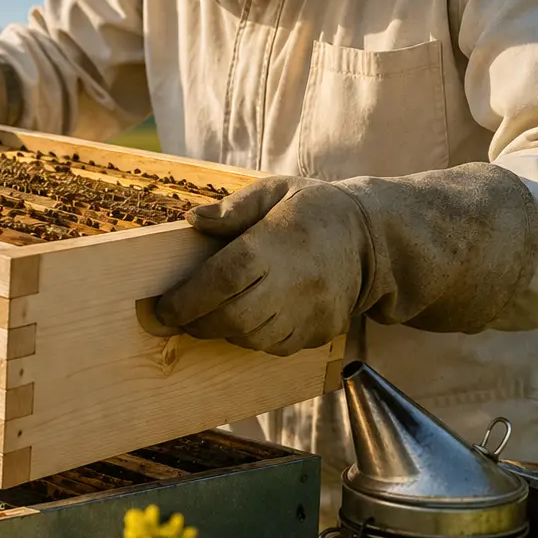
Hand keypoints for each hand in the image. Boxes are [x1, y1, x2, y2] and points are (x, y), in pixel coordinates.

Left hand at [153, 176, 372, 355]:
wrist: (374, 238)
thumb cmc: (313, 210)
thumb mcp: (274, 190)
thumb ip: (233, 207)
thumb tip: (192, 219)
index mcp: (275, 245)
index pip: (222, 280)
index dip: (187, 299)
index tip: (163, 308)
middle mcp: (293, 284)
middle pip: (233, 317)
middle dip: (197, 322)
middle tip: (177, 317)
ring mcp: (310, 312)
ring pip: (252, 338)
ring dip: (223, 331)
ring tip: (209, 316)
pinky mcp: (320, 331)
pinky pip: (275, 348)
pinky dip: (252, 339)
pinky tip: (247, 319)